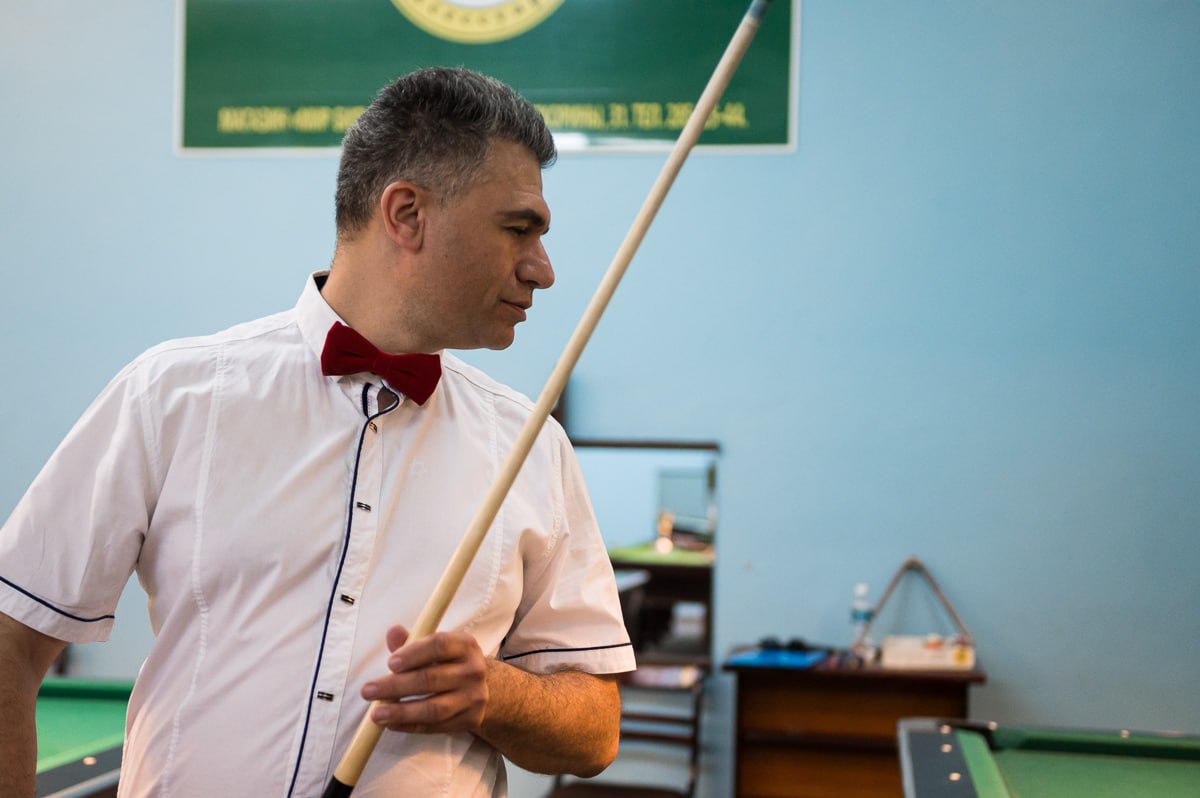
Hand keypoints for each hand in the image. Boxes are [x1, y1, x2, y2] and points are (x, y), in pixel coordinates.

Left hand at [361, 625, 488, 734]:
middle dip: (395, 686)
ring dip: (401, 712)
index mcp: (465, 645)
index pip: (439, 645)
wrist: (480, 687)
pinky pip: (435, 726)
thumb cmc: (448, 662)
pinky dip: (411, 726)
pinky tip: (391, 724)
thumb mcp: (434, 647)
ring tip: (376, 715)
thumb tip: (393, 632)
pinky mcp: (471, 720)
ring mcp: (474, 697)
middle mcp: (474, 670)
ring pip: (434, 708)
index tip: (389, 664)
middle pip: (431, 679)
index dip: (412, 654)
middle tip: (368, 691)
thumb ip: (412, 640)